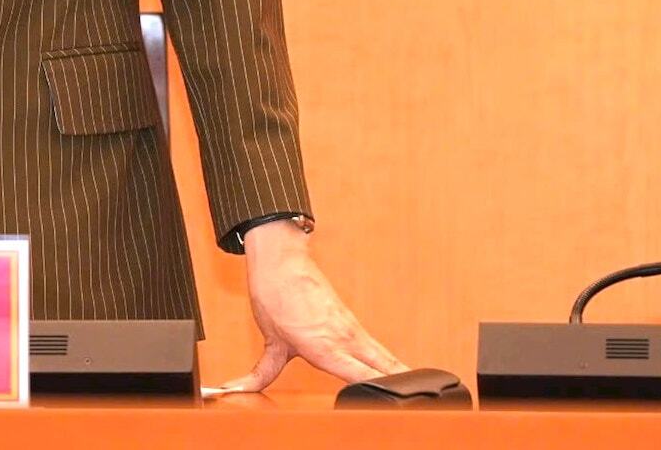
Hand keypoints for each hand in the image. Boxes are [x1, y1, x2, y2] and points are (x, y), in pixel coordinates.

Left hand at [221, 220, 406, 390]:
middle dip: (403, 386)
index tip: (392, 401)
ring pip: (386, 357)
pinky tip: (403, 372)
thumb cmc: (274, 295)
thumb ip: (260, 373)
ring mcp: (352, 329)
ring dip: (403, 374)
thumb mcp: (269, 341)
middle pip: (385, 367)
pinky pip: (378, 347)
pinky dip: (392, 361)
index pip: (360, 375)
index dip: (377, 390)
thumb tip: (236, 390)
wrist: (281, 259)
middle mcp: (344, 338)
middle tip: (423, 401)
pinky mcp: (352, 322)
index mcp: (324, 347)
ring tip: (424, 394)